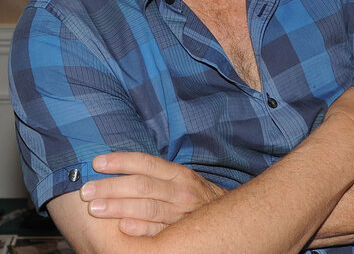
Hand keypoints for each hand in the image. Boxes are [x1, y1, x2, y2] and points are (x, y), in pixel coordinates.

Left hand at [80, 152, 225, 236]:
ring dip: (119, 207)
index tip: (96, 162)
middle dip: (112, 187)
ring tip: (95, 208)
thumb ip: (156, 175)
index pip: (147, 164)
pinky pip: (158, 231)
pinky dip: (140, 228)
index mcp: (179, 174)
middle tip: (87, 190)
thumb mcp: (181, 179)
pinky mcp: (180, 233)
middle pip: (143, 186)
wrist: (226, 218)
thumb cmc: (194, 197)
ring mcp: (181, 213)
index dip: (121, 161)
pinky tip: (123, 227)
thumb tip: (117, 167)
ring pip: (148, 208)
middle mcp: (181, 191)